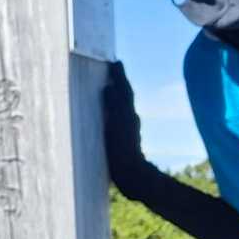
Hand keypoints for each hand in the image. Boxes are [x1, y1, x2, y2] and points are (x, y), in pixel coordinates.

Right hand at [102, 61, 154, 199]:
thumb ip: (113, 106)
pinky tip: (105, 113)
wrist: (132, 177)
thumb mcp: (116, 127)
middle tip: (111, 68)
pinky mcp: (122, 139)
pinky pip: (116, 117)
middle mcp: (128, 118)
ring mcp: (126, 129)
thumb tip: (109, 88)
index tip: (115, 62)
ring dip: (115, 94)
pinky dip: (112, 109)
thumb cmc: (122, 152)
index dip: (119, 76)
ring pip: (120, 106)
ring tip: (106, 86)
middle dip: (118, 82)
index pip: (124, 89)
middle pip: (123, 96)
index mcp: (127, 113)